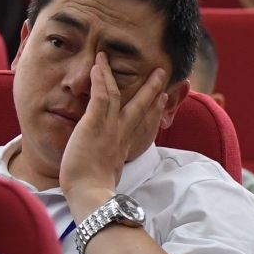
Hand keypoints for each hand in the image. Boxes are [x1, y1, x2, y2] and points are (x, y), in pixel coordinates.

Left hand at [60, 54, 170, 214]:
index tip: (163, 100)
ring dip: (120, 75)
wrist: (91, 193)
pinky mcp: (95, 124)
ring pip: (121, 96)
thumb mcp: (108, 177)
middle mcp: (122, 134)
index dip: (154, 111)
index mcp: (125, 147)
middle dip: (153, 89)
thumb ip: (110, 168)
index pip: (143, 124)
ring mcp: (110, 128)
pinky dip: (100, 79)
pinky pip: (101, 96)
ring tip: (120, 59)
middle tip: (162, 74)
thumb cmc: (94, 191)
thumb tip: (108, 173)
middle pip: (142, 107)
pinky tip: (98, 64)